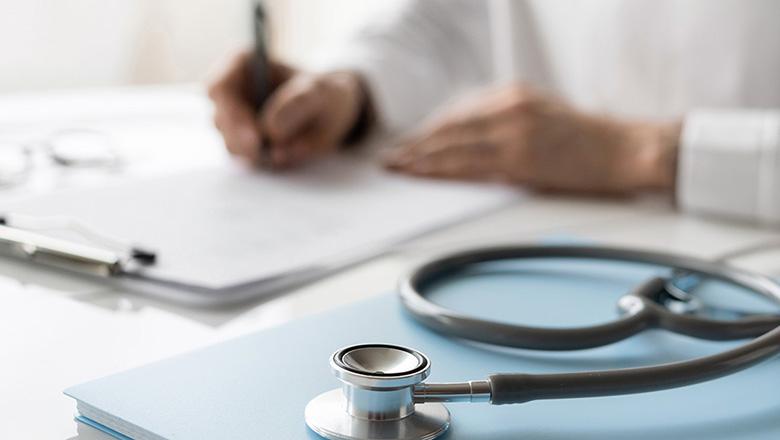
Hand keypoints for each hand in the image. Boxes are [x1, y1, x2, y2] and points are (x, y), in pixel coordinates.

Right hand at [208, 50, 367, 167]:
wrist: (331, 114)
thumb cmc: (324, 94)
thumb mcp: (321, 93)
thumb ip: (298, 104)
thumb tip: (270, 129)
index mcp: (242, 64)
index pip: (218, 87)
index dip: (231, 113)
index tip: (256, 137)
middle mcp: (231, 91)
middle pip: (219, 120)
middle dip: (243, 140)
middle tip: (267, 153)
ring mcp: (233, 119)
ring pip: (229, 143)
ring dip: (256, 153)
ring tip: (288, 148)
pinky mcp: (241, 142)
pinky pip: (244, 159)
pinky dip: (264, 161)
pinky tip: (284, 153)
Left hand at [384, 85, 680, 194]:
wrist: (622, 149)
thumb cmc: (584, 137)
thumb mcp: (540, 113)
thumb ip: (504, 119)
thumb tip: (468, 137)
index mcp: (511, 94)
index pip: (456, 113)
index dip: (428, 131)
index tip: (407, 143)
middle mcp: (508, 107)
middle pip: (447, 127)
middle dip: (414, 144)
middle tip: (389, 158)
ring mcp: (513, 132)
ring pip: (452, 145)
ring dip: (418, 158)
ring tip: (395, 168)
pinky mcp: (520, 158)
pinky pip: (469, 166)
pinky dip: (440, 170)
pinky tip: (422, 175)